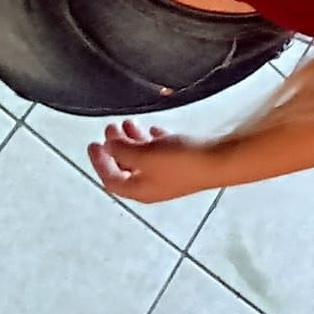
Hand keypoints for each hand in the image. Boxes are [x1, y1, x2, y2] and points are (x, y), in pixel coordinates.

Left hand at [88, 119, 223, 203]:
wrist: (219, 162)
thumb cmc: (181, 161)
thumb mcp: (145, 156)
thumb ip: (123, 151)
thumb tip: (108, 147)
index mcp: (138, 190)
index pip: (110, 179)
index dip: (99, 162)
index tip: (93, 144)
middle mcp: (151, 186)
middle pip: (126, 168)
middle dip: (116, 147)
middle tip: (111, 127)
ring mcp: (169, 175)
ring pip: (144, 159)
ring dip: (134, 141)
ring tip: (130, 123)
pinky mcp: (184, 164)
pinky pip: (162, 152)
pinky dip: (153, 141)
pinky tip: (154, 129)